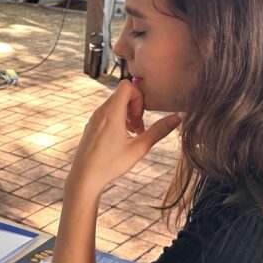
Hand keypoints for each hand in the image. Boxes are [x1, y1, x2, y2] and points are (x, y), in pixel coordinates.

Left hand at [66, 80, 179, 196]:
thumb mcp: (139, 148)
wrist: (84, 177)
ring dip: (127, 114)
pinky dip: (118, 120)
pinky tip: (122, 138)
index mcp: (112, 113)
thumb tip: (177, 118)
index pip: (127, 85)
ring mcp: (94, 118)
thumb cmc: (110, 164)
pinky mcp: (91, 126)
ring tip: (132, 133)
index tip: (140, 117)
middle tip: (138, 127)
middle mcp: (100, 111)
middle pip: (122, 94)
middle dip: (135, 107)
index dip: (139, 97)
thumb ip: (159, 131)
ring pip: (115, 104)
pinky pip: (107, 113)